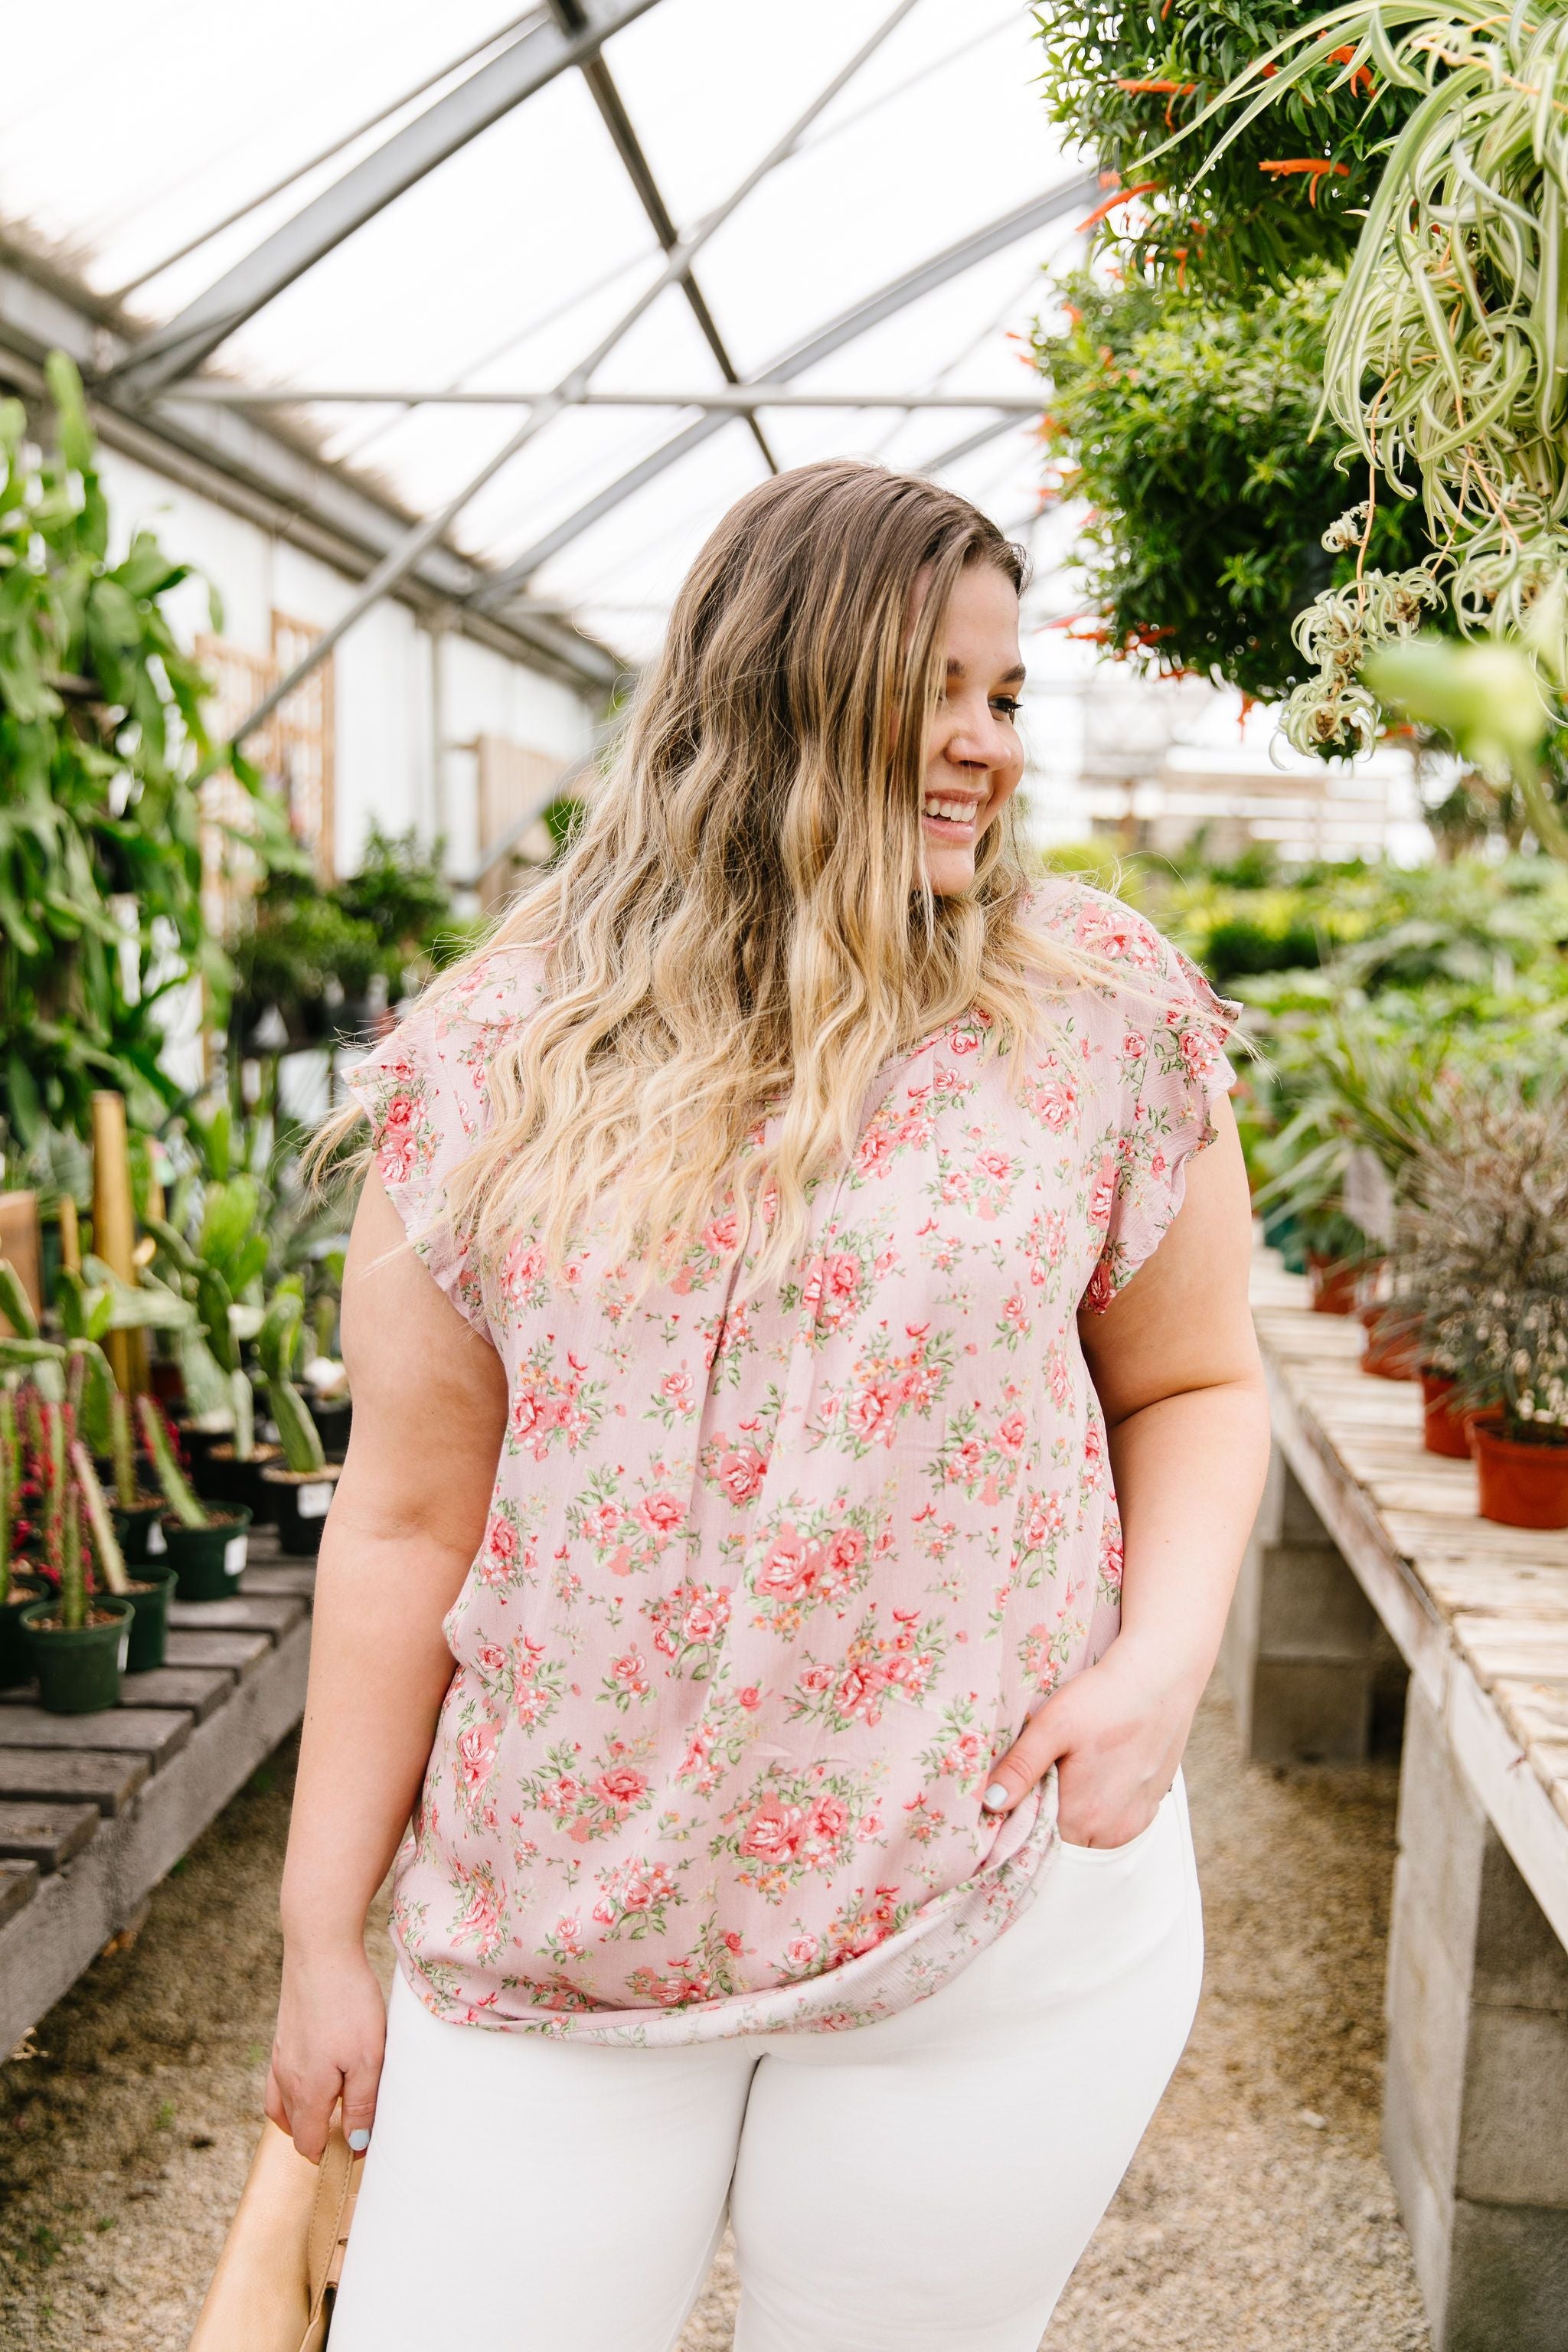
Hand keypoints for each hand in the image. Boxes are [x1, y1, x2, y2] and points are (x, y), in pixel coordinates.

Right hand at [265, 1942, 386, 2163]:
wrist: (320, 1949)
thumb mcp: (368, 2058)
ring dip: (304, 2116)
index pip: (308, 2144)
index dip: (330, 2156)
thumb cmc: (348, 2003)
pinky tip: (317, 2074)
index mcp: (307, 2091)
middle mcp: (287, 2078)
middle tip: (349, 2132)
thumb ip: (361, 2104)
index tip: (356, 2152)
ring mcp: (281, 2055)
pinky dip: (295, 2091)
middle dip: (318, 2138)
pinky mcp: (284, 2034)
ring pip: (284, 2104)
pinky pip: (281, 2078)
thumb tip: (355, 2145)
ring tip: (331, 2112)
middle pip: (295, 2128)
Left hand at [980, 1637, 1197, 1848]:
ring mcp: (1136, 1822)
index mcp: (1082, 1818)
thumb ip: (1020, 1769)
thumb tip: (991, 1805)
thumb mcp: (1052, 1726)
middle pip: (1066, 1842)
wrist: (1159, 1678)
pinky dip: (1103, 1809)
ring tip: (1072, 1773)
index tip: (1018, 1794)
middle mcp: (1112, 1832)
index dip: (1023, 1822)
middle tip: (1045, 1776)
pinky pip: (1117, 1823)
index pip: (1039, 1843)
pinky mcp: (1152, 1806)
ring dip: (1077, 1816)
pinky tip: (1098, 1775)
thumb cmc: (1103, 1699)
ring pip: (1092, 1836)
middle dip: (1050, 1819)